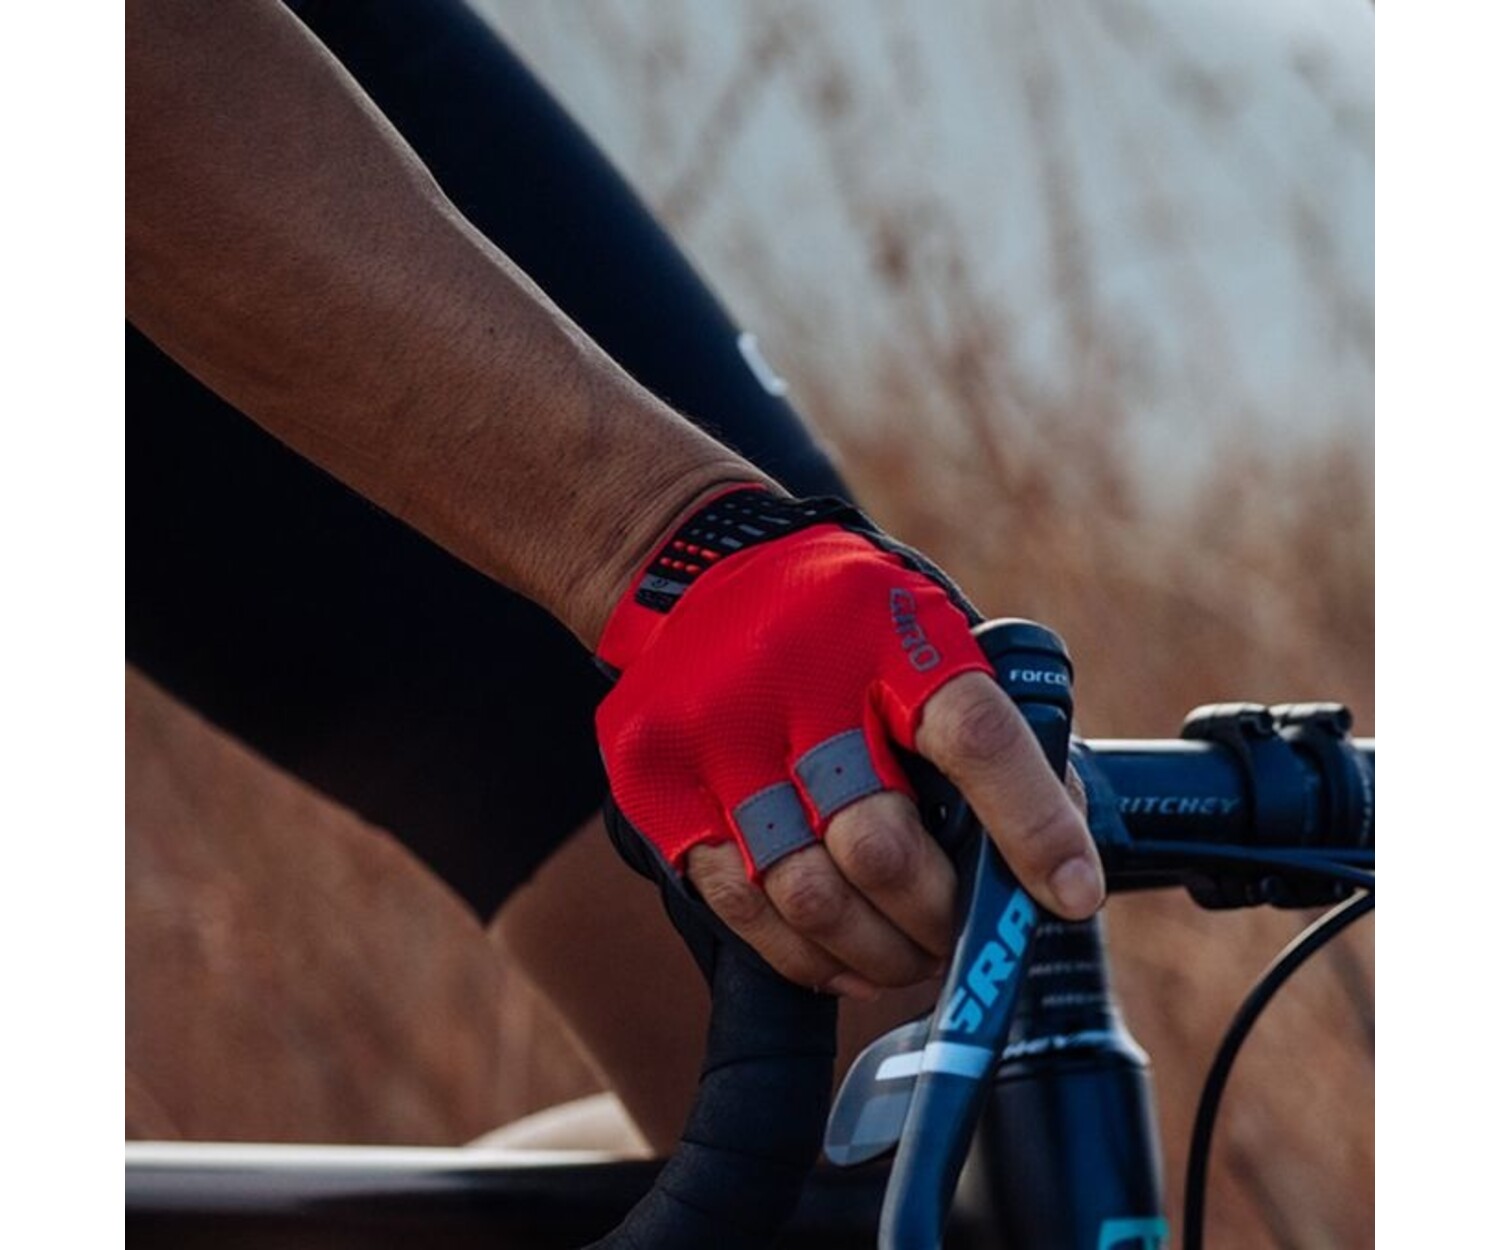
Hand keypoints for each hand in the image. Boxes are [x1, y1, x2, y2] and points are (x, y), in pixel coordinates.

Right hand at [596, 487, 1102, 996]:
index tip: (1071, 894)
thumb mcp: (915, 625)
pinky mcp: (655, 784)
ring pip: (808, 893)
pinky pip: (740, 905)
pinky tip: (842, 957)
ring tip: (909, 955)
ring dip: (878, 950)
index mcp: (882, 628)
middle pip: (880, 843)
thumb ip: (977, 722)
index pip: (973, 736)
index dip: (1033, 826)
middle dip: (940, 915)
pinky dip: (806, 953)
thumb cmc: (833, 617)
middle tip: (963, 933)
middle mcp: (791, 679)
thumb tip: (1055, 848)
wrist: (688, 567)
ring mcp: (712, 736)